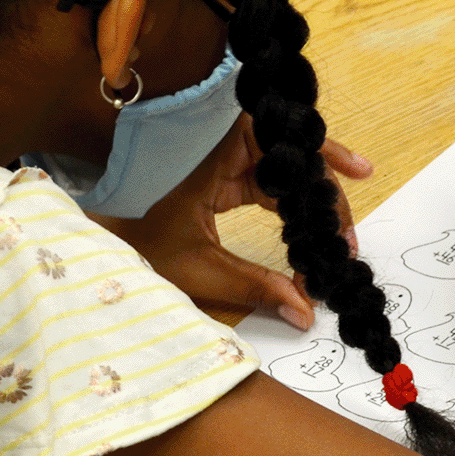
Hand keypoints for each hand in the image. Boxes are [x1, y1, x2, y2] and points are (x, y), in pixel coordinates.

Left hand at [93, 114, 371, 330]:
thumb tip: (305, 310)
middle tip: (348, 235)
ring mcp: (229, 171)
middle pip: (290, 157)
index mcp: (215, 164)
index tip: (341, 189)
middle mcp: (225, 159)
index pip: (275, 145)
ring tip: (344, 236)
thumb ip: (255, 287)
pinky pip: (273, 189)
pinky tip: (319, 230)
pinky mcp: (229, 186)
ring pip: (287, 173)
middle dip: (325, 190)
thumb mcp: (201, 272)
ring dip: (317, 200)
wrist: (106, 250)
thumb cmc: (141, 251)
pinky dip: (298, 209)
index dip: (312, 163)